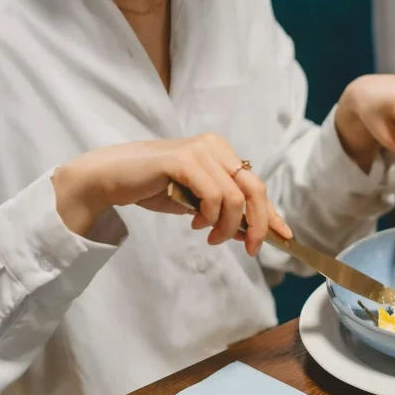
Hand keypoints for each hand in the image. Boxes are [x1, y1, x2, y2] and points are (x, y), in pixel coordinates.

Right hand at [52, 134, 291, 255]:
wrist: (111, 178)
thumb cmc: (153, 187)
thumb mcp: (197, 205)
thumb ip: (224, 214)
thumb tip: (251, 234)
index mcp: (222, 152)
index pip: (256, 185)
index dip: (272, 213)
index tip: (283, 236)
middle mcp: (215, 146)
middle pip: (255, 189)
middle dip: (257, 224)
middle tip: (250, 248)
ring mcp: (200, 150)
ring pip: (235, 197)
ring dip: (227, 226)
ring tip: (210, 236)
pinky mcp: (183, 160)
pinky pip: (213, 195)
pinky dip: (210, 216)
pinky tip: (196, 223)